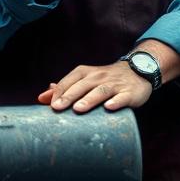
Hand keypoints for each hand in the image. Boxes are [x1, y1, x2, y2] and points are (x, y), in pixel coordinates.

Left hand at [37, 60, 152, 113]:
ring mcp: (115, 84)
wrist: (137, 71)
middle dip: (69, 96)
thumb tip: (42, 97)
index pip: (70, 80)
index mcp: (86, 73)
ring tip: (79, 109)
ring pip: (101, 90)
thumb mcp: (85, 79)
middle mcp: (99, 76)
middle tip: (58, 108)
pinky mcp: (129, 92)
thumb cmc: (104, 79)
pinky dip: (116, 101)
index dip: (60, 92)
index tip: (50, 106)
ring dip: (89, 99)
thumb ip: (65, 88)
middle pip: (83, 85)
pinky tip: (109, 107)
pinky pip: (122, 97)